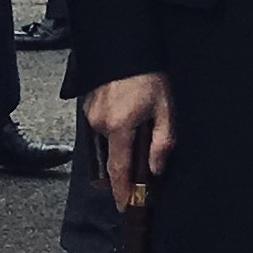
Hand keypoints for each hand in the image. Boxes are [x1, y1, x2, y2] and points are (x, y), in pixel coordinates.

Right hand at [83, 71, 173, 197]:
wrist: (124, 47)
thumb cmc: (147, 75)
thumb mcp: (164, 108)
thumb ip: (162, 142)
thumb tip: (156, 168)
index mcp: (119, 126)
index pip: (118, 169)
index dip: (121, 190)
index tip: (123, 205)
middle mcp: (100, 123)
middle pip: (114, 154)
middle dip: (128, 155)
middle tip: (145, 140)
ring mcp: (91, 114)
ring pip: (109, 140)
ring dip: (123, 138)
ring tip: (138, 116)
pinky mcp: (88, 107)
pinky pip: (102, 126)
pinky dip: (115, 126)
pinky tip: (127, 110)